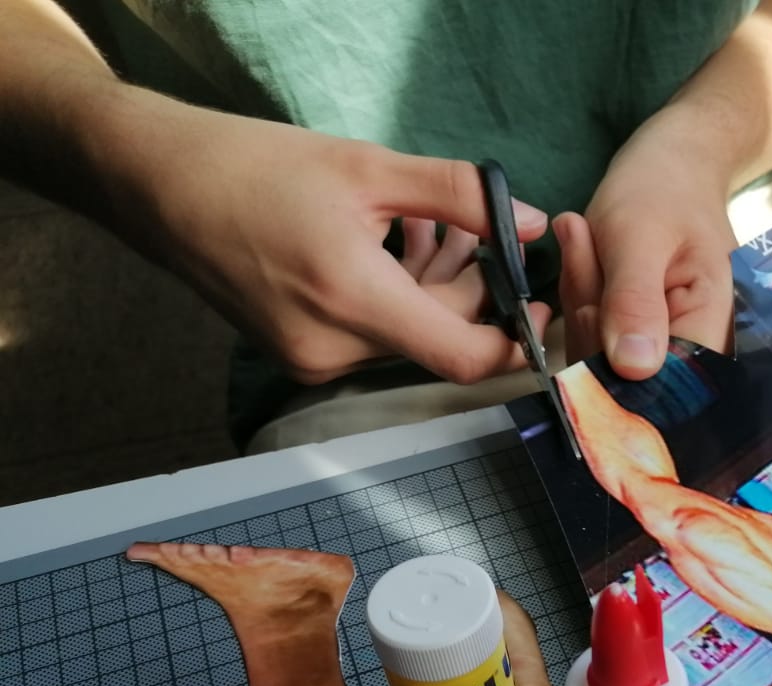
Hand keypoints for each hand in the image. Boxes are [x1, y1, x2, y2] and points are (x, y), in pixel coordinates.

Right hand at [120, 99, 549, 384]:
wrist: (157, 185)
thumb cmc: (255, 167)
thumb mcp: (370, 167)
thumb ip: (461, 197)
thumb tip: (532, 225)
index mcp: (354, 301)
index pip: (464, 358)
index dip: (517, 343)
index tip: (542, 311)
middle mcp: (333, 350)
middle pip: (437, 340)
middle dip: (467, 290)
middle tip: (468, 234)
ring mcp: (312, 361)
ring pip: (406, 336)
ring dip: (430, 289)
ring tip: (416, 228)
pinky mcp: (297, 357)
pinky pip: (372, 336)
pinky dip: (393, 298)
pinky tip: (382, 249)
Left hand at [555, 116, 737, 376]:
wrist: (675, 163)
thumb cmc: (666, 189)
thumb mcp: (641, 235)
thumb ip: (635, 300)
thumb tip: (633, 370)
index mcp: (711, 330)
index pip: (663, 386)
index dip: (614, 366)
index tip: (593, 303)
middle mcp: (692, 352)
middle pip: (623, 376)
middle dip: (592, 313)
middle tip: (585, 243)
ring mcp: (661, 348)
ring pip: (599, 357)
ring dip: (581, 298)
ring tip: (586, 236)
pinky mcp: (635, 339)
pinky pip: (592, 340)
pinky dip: (579, 297)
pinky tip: (584, 251)